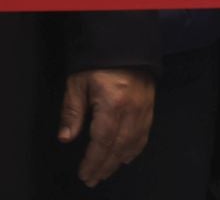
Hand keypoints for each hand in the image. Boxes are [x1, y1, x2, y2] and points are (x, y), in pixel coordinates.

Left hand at [59, 67, 153, 186]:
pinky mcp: (151, 105)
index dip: (93, 161)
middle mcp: (132, 109)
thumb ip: (72, 111)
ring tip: (107, 171)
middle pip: (119, 146)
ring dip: (119, 160)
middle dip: (105, 165)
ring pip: (134, 142)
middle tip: (93, 179)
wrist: (126, 42)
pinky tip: (128, 155)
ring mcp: (144, 107)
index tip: (85, 173)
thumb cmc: (99, 61)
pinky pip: (146, 132)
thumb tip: (66, 137)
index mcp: (113, 104)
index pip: (102, 141)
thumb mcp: (78, 83)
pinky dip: (136, 147)